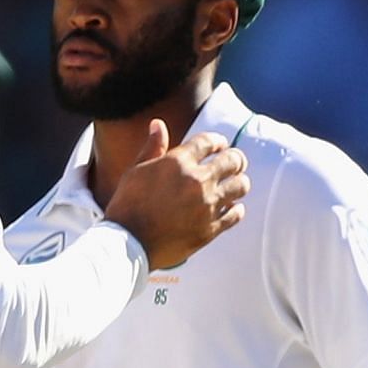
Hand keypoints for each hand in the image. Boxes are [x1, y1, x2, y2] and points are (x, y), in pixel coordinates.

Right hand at [103, 121, 250, 269]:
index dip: (218, 141)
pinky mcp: (210, 228)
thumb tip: (158, 123)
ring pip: (240, 186)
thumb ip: (152, 147)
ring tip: (234, 185)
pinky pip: (236, 214)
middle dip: (235, 159)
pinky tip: (230, 208)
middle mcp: (196, 181)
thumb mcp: (136, 171)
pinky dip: (236, 209)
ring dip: (239, 183)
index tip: (220, 145)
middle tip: (234, 163)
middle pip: (233, 161)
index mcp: (177, 162)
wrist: (127, 244)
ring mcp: (206, 206)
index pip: (209, 142)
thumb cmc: (127, 205)